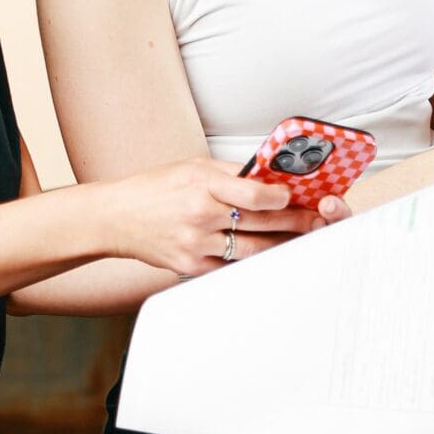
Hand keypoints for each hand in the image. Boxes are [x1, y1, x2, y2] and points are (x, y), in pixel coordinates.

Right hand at [103, 158, 301, 278]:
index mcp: (201, 185)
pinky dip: (252, 260)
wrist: (115, 218)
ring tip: (301, 240)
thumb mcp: (192, 167)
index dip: (280, 197)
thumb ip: (230, 174)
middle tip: (317, 221)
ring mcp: (196, 244)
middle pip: (259, 222)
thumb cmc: (154, 189)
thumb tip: (269, 177)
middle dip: (294, 222)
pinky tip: (270, 256)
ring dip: (281, 245)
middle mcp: (200, 215)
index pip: (253, 193)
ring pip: (252, 249)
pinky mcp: (191, 265)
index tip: (295, 197)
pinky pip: (231, 265)